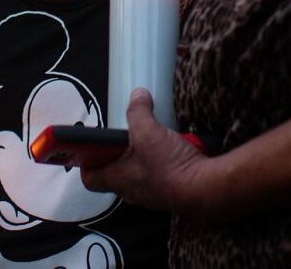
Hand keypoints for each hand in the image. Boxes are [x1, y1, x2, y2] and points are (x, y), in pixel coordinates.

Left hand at [81, 89, 221, 216]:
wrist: (204, 188)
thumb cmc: (169, 166)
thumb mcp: (149, 132)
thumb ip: (139, 112)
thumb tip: (137, 96)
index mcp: (117, 178)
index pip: (90, 177)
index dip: (86, 162)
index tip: (88, 149)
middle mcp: (131, 190)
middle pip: (116, 173)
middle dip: (119, 154)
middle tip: (125, 137)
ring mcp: (152, 193)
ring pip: (140, 174)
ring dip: (144, 157)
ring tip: (153, 139)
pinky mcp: (171, 191)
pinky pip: (161, 174)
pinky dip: (164, 161)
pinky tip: (173, 148)